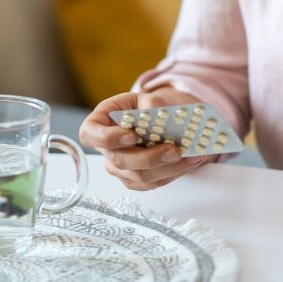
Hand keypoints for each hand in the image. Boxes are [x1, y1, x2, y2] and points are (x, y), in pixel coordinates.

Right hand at [78, 88, 212, 190]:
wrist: (156, 120)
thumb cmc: (144, 107)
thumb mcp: (145, 98)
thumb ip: (149, 103)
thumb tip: (155, 113)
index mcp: (99, 123)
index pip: (90, 135)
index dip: (107, 138)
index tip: (132, 135)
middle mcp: (105, 150)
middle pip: (120, 161)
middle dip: (150, 158)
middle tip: (174, 150)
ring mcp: (118, 168)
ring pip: (139, 176)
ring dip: (168, 168)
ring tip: (192, 156)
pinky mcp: (134, 180)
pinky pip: (153, 183)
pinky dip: (173, 173)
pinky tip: (189, 162)